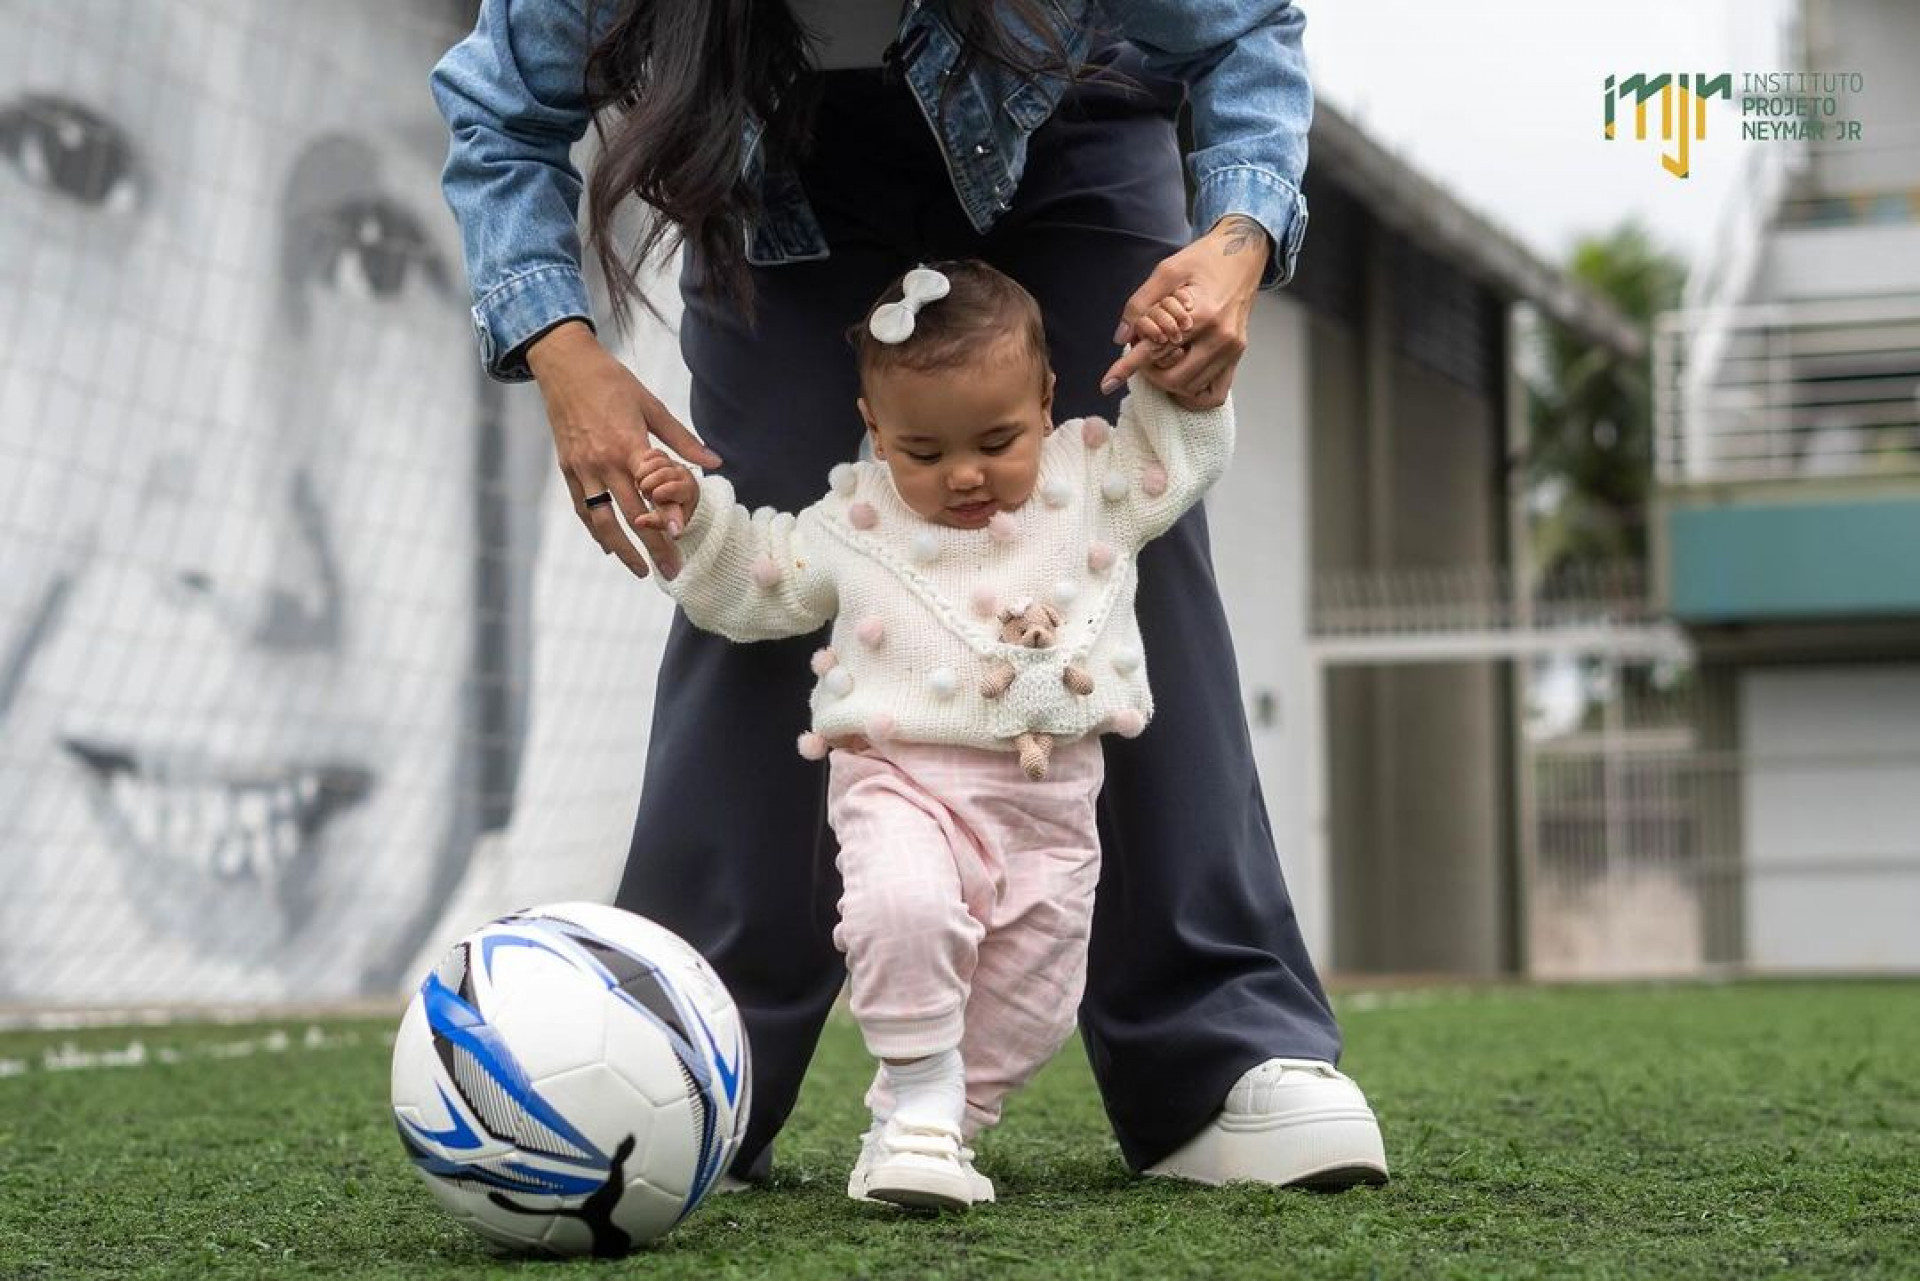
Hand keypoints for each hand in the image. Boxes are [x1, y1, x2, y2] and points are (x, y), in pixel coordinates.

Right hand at [526, 320, 722, 578]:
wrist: (566, 366)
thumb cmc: (614, 382)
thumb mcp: (652, 406)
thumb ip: (682, 439)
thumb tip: (714, 463)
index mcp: (629, 446)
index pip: (651, 492)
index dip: (666, 518)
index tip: (681, 541)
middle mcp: (604, 462)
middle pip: (630, 515)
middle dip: (652, 547)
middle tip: (670, 572)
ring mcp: (583, 468)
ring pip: (602, 520)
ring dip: (622, 549)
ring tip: (640, 570)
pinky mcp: (568, 469)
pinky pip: (582, 508)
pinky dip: (595, 530)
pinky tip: (609, 546)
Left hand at [1099, 215, 1270, 408]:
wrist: (1243, 255)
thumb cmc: (1204, 259)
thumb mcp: (1167, 271)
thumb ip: (1141, 303)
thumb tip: (1121, 337)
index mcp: (1203, 314)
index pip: (1156, 350)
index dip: (1127, 367)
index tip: (1107, 384)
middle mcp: (1221, 337)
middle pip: (1174, 378)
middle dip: (1150, 373)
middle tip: (1142, 356)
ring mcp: (1232, 350)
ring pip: (1191, 388)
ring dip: (1169, 381)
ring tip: (1161, 359)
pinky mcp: (1238, 355)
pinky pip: (1214, 393)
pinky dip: (1193, 394)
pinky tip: (1181, 375)